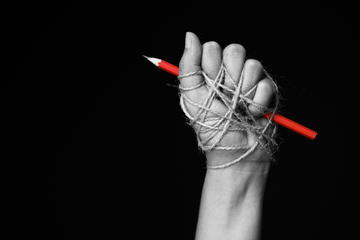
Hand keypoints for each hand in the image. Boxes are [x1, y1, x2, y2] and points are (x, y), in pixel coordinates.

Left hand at [179, 32, 276, 166]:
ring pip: (253, 64)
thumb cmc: (211, 129)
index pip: (212, 48)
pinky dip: (258, 102)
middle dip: (229, 77)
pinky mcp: (266, 92)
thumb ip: (189, 65)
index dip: (211, 66)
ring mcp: (249, 82)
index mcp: (210, 74)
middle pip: (235, 50)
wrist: (236, 152)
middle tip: (225, 97)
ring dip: (244, 92)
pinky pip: (266, 83)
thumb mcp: (193, 97)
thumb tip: (190, 35)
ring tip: (239, 109)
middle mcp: (229, 74)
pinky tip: (252, 114)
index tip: (209, 86)